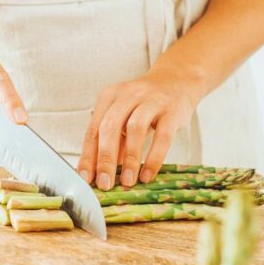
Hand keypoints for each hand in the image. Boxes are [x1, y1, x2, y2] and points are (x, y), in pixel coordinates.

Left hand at [78, 67, 203, 190]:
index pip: (93, 130)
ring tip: (128, 182)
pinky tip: (147, 174)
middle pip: (110, 128)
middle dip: (105, 159)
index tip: (86, 178)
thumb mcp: (123, 115)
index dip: (88, 156)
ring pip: (135, 130)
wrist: (177, 80)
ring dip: (130, 159)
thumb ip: (112, 140)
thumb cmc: (144, 103)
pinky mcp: (171, 111)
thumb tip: (99, 172)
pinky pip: (162, 137)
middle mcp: (127, 95)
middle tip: (105, 183)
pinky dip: (154, 158)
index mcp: (109, 97)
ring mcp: (150, 101)